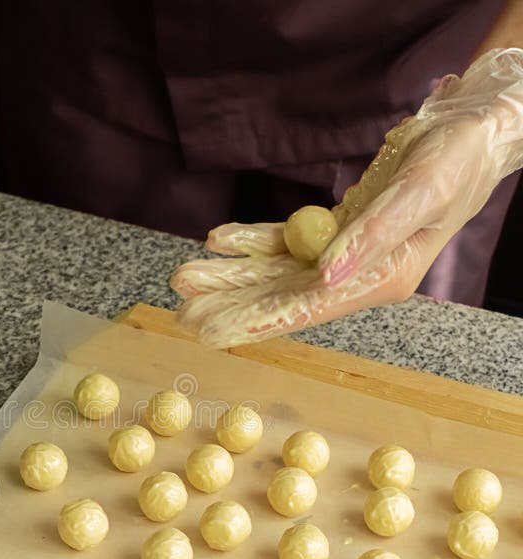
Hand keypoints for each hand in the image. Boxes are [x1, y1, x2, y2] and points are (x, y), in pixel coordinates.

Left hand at [171, 48, 522, 347]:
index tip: (213, 334)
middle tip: (181, 315)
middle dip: (230, 306)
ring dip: (229, 275)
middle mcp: (356, 275)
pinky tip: (220, 241)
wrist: (468, 133)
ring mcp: (342, 256)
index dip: (256, 322)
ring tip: (184, 278)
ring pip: (274, 271)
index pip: (307, 309)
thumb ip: (372, 235)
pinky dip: (252, 242)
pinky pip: (284, 241)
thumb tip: (326, 275)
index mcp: (380, 278)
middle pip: (281, 297)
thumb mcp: (422, 191)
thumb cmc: (456, 160)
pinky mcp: (333, 232)